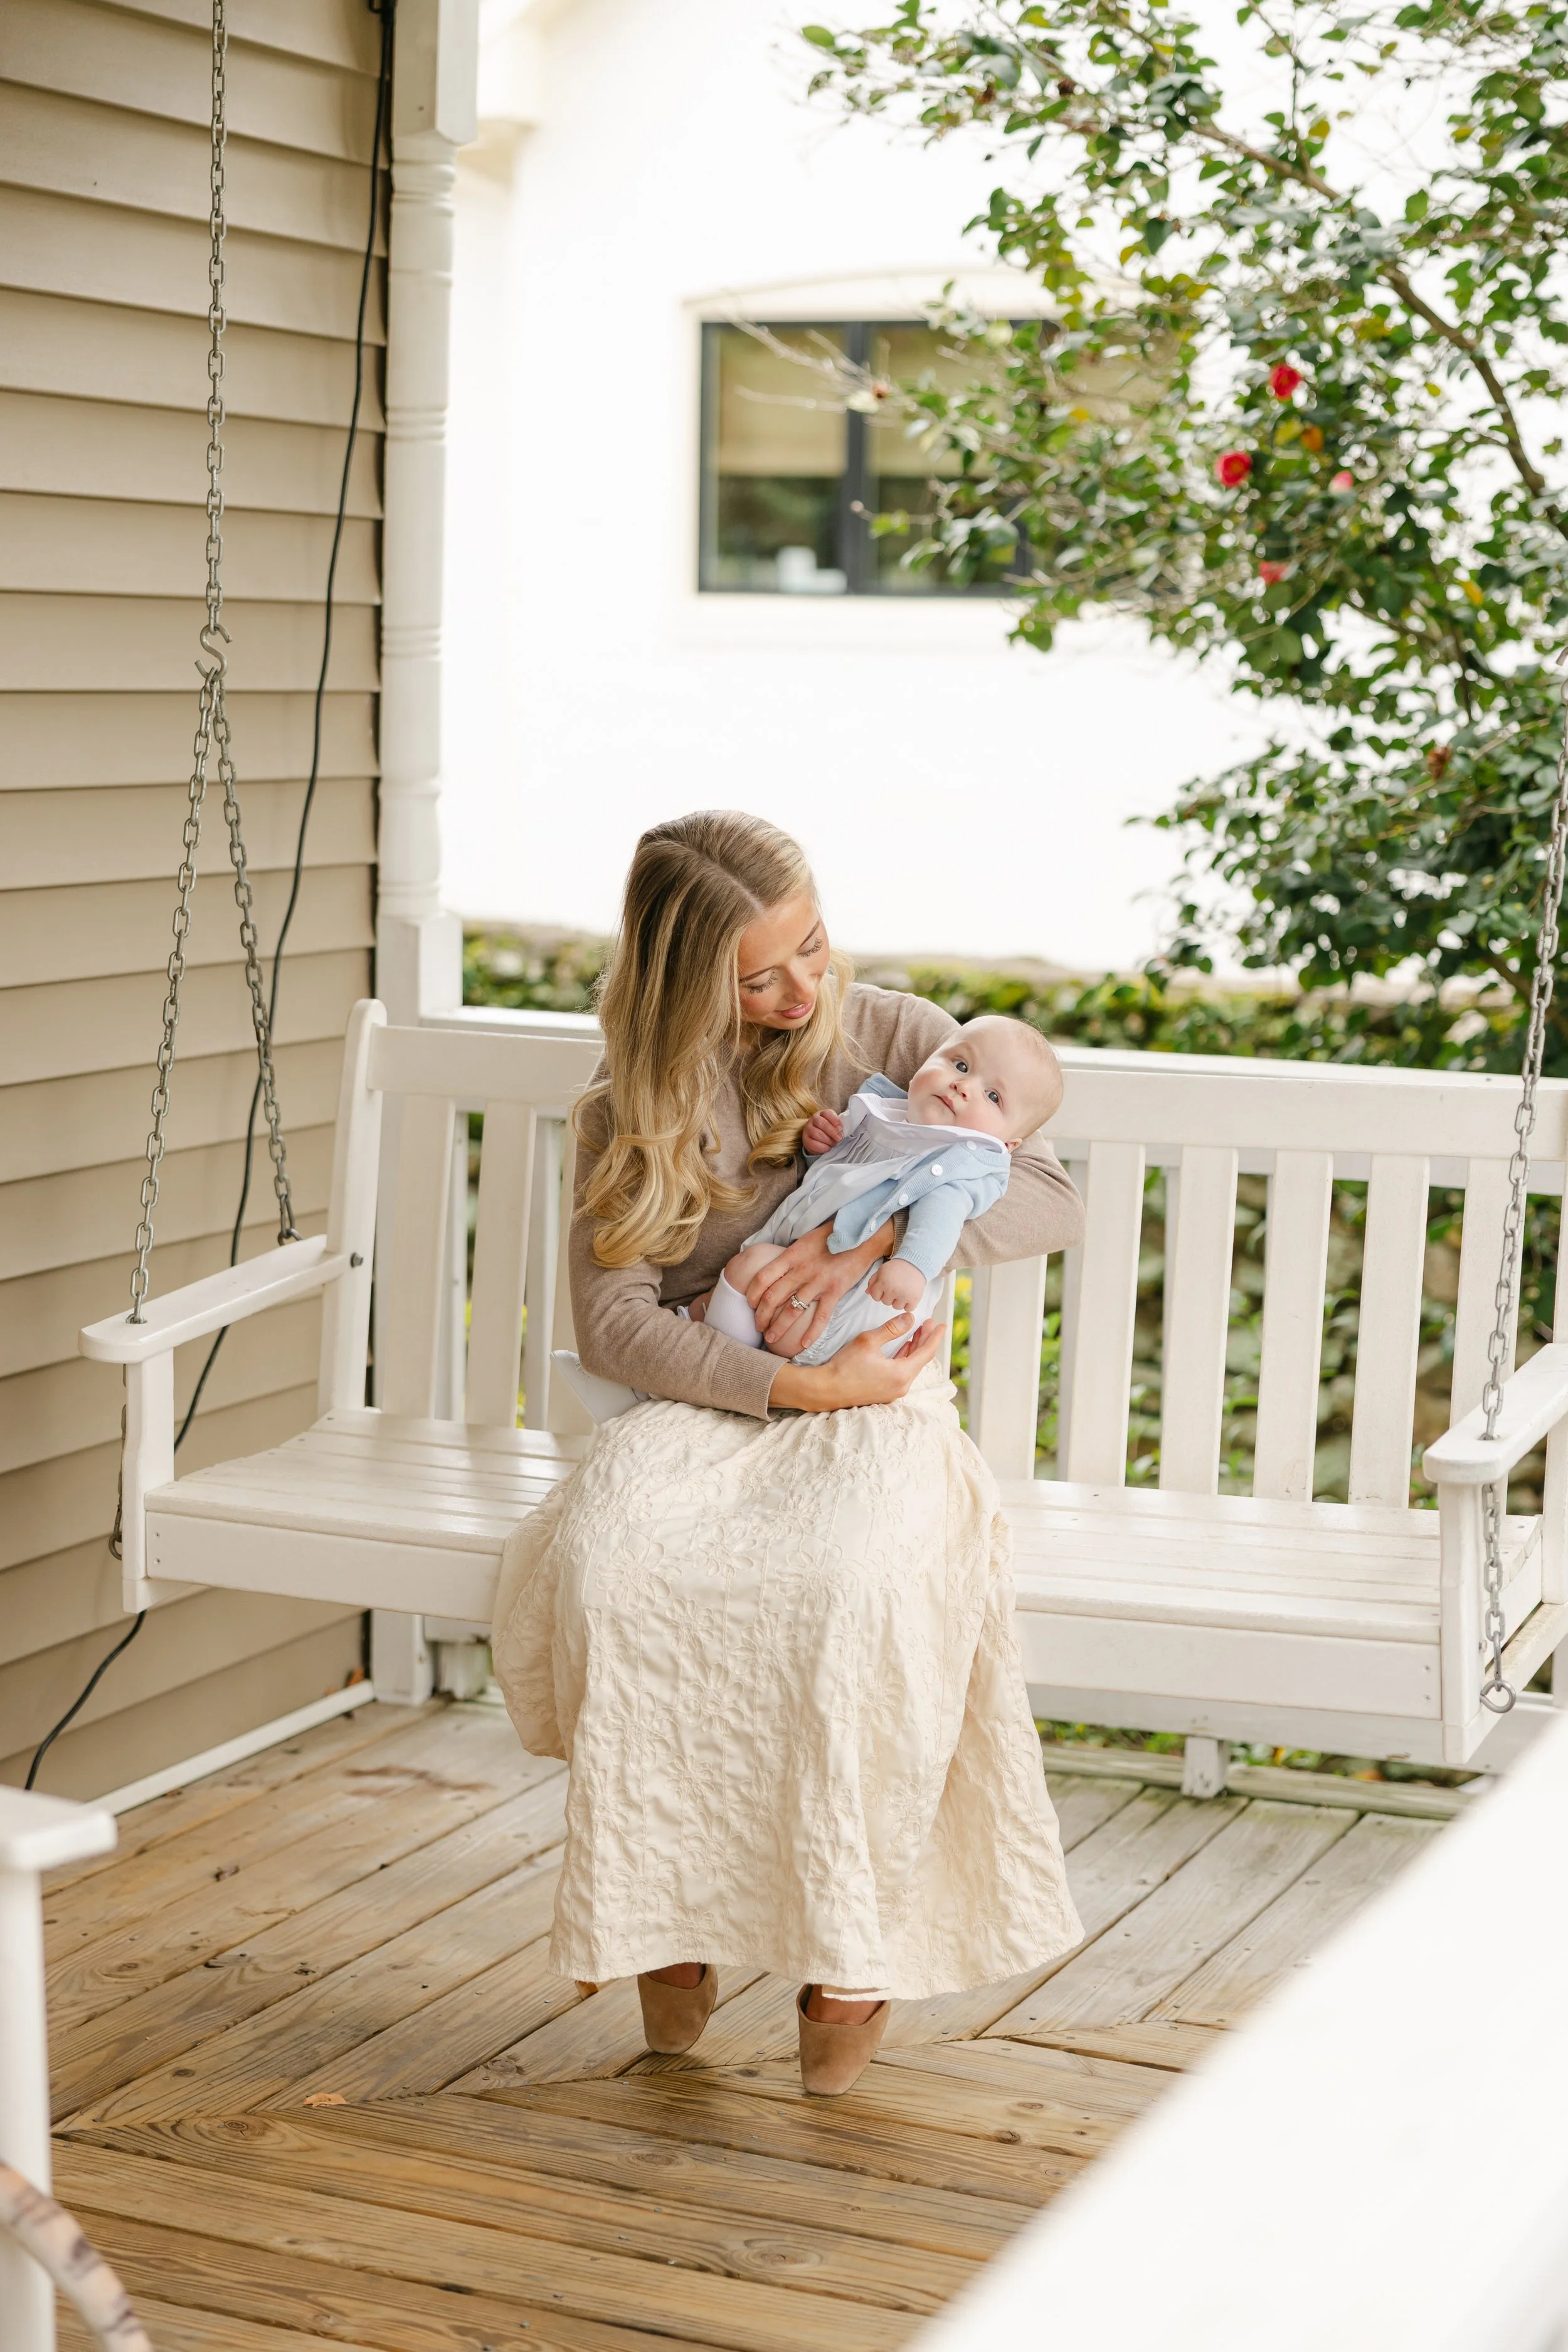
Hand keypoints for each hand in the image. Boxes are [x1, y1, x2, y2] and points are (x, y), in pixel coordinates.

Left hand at [746, 1219, 895, 1355]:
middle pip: (772, 1297)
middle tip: (758, 1327)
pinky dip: (811, 1333)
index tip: (750, 1304)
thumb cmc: (832, 1236)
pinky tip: (803, 1344)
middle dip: (761, 1316)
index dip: (752, 1294)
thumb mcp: (804, 1241)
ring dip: (778, 1327)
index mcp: (791, 1256)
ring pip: (791, 1310)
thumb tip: (776, 1269)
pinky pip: (821, 1317)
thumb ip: (790, 1257)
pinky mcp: (835, 1291)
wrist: (861, 1236)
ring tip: (771, 1339)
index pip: (762, 1278)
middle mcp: (801, 1270)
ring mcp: (818, 1282)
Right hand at [771, 1317, 947, 1411]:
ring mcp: (892, 1391)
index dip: (935, 1337)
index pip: (926, 1353)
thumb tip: (910, 1318)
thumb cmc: (845, 1366)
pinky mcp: (884, 1392)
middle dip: (924, 1340)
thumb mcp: (868, 1341)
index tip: (941, 1325)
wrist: (826, 1390)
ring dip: (914, 1348)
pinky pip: (901, 1372)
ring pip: (910, 1366)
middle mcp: (901, 1386)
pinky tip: (903, 1348)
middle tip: (928, 1323)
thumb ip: (892, 1329)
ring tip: (917, 1332)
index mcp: (901, 1374)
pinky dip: (904, 1358)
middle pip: (920, 1360)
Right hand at [802, 1107, 843, 1155]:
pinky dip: (823, 1147)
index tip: (841, 1128)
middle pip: (822, 1123)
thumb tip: (842, 1131)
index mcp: (822, 1114)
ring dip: (828, 1140)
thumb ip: (838, 1126)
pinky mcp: (806, 1140)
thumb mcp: (833, 1125)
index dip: (835, 1121)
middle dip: (832, 1132)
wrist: (816, 1138)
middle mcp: (813, 1120)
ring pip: (817, 1134)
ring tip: (833, 1143)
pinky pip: (813, 1144)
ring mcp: (808, 1129)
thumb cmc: (827, 1130)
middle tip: (839, 1138)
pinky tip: (828, 1147)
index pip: (827, 1113)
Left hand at [867, 1258, 924, 1311]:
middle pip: (886, 1302)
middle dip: (889, 1296)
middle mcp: (892, 1290)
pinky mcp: (914, 1298)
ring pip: (896, 1307)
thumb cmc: (897, 1266)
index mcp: (883, 1282)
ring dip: (899, 1301)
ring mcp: (904, 1295)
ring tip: (903, 1290)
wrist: (915, 1263)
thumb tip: (867, 1292)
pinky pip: (908, 1309)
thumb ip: (873, 1281)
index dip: (879, 1292)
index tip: (885, 1287)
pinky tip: (909, 1295)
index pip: (875, 1297)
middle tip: (896, 1286)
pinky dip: (909, 1304)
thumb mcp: (882, 1270)